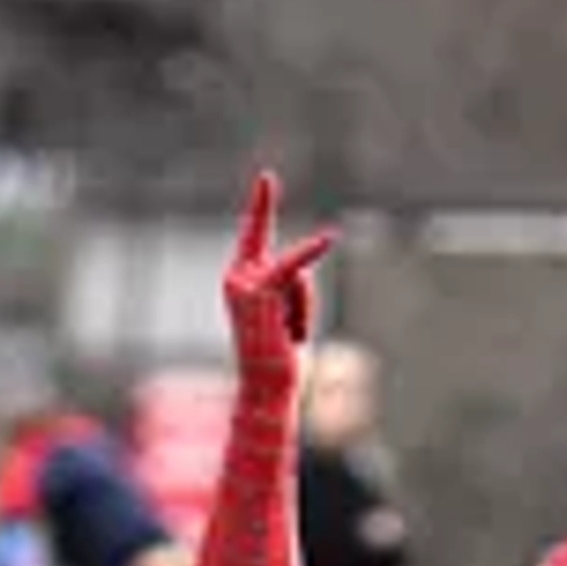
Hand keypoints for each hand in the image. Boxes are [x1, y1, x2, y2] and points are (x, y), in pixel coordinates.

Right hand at [224, 170, 335, 394]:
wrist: (264, 387)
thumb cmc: (277, 359)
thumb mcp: (285, 315)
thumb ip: (289, 288)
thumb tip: (299, 274)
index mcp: (238, 280)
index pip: (253, 236)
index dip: (261, 206)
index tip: (267, 178)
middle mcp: (236, 276)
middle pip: (287, 264)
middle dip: (282, 263)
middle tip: (283, 291)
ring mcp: (245, 282)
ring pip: (297, 275)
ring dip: (304, 311)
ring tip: (290, 338)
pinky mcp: (263, 290)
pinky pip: (294, 266)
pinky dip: (311, 251)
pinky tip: (330, 238)